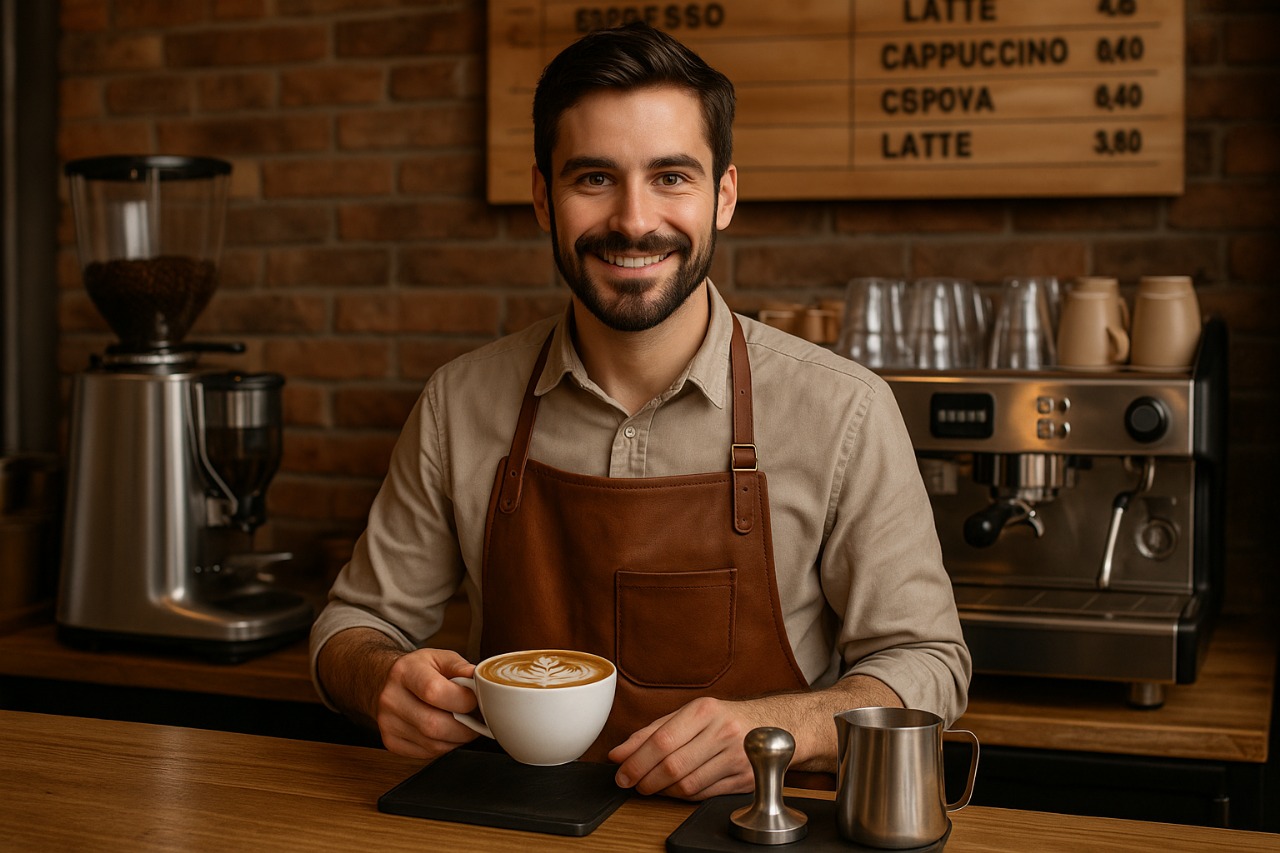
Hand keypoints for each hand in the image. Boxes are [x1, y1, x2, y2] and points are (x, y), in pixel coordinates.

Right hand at [373, 648, 481, 759]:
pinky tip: (448, 732)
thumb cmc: (418, 670)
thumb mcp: (439, 657)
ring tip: (464, 724)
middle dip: (465, 727)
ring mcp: (388, 723)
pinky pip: (427, 753)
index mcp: (405, 672)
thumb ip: (461, 667)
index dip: (462, 700)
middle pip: (433, 725)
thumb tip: (480, 680)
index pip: (434, 691)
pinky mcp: (391, 742)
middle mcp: (391, 698)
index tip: (475, 700)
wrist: (385, 682)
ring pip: (433, 744)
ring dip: (457, 738)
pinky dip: (445, 746)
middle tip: (477, 719)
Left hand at [607, 697, 760, 799]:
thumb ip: (651, 733)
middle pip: (673, 765)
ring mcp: (736, 758)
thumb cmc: (723, 719)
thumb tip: (618, 754)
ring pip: (687, 785)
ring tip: (651, 785)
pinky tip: (674, 788)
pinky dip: (681, 796)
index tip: (621, 772)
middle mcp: (723, 732)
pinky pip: (702, 795)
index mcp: (705, 711)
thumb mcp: (688, 714)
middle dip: (645, 779)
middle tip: (632, 783)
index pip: (662, 740)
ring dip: (662, 790)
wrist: (772, 726)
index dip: (636, 761)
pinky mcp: (743, 780)